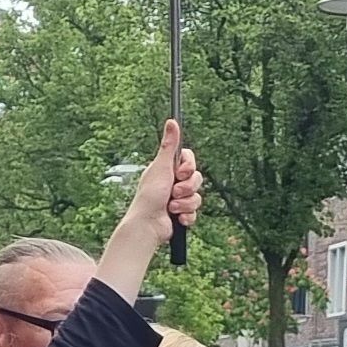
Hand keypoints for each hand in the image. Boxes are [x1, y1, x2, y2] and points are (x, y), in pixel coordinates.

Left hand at [107, 121, 201, 268]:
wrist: (148, 224)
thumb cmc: (150, 196)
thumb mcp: (161, 166)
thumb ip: (169, 145)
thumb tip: (172, 121)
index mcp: (168, 169)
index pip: (189, 160)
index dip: (188, 167)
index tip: (180, 172)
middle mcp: (173, 182)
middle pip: (197, 179)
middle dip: (187, 188)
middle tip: (173, 192)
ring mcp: (178, 199)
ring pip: (197, 197)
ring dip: (185, 203)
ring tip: (171, 207)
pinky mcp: (181, 214)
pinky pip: (195, 212)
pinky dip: (186, 216)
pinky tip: (176, 218)